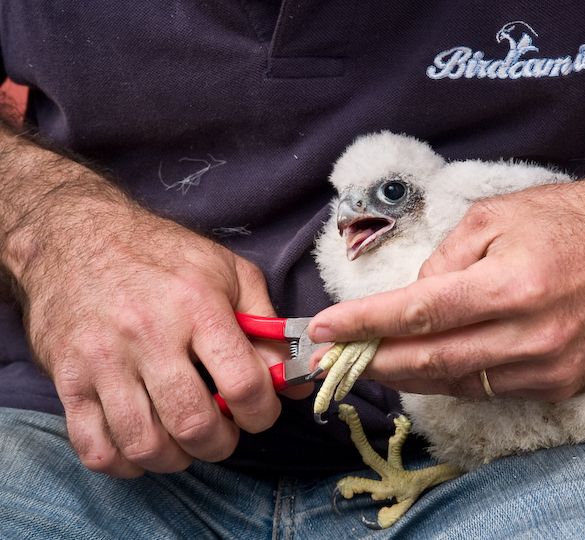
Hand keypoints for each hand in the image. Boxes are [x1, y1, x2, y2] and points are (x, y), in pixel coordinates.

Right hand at [15, 194, 311, 476]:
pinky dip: (125, 463)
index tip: (259, 411)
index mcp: (197, 305)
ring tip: (185, 440)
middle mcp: (148, 334)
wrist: (76, 236)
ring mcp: (102, 360)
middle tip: (223, 431)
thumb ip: (267, 328)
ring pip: (144, 444)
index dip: (263, 412)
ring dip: (176, 458)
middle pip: (194, 424)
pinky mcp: (66, 379)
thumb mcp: (229, 272)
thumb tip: (295, 380)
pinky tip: (142, 443)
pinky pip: (94, 448)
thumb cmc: (162, 254)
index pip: (244, 384)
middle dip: (221, 443)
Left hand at [310, 176, 584, 400]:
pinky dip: (450, 379)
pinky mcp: (563, 383)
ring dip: (406, 375)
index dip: (364, 325)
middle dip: (374, 362)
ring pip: (457, 383)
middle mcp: (529, 334)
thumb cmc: (571, 220)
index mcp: (509, 284)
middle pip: (430, 360)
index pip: (418, 313)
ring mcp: (549, 367)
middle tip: (332, 359)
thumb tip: (413, 297)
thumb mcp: (497, 216)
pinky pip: (490, 388)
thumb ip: (445, 258)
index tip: (323, 331)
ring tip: (371, 362)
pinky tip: (425, 367)